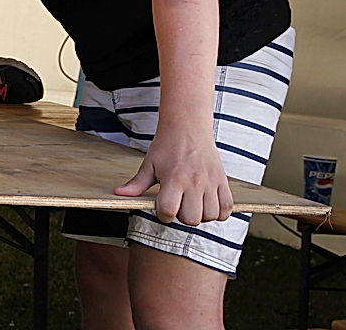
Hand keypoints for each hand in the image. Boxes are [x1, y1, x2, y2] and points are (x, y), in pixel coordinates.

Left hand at [114, 128, 232, 224]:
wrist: (188, 126)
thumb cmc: (167, 146)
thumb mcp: (149, 164)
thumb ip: (137, 183)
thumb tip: (119, 194)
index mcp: (173, 178)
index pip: (168, 211)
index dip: (163, 214)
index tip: (162, 207)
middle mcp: (194, 182)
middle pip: (191, 219)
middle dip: (182, 217)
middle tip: (178, 204)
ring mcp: (210, 182)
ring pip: (210, 215)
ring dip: (201, 215)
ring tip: (193, 204)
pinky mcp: (222, 180)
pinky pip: (227, 207)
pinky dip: (220, 211)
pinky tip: (208, 204)